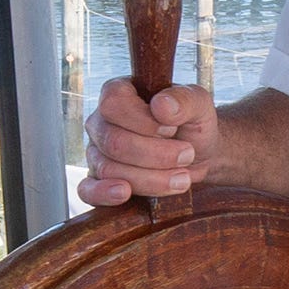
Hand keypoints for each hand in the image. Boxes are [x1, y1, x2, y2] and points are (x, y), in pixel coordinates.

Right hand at [77, 75, 216, 206]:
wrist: (200, 154)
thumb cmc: (193, 123)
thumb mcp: (198, 104)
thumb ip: (184, 99)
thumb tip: (161, 105)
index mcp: (117, 93)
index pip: (113, 104)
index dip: (143, 121)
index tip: (172, 129)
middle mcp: (101, 122)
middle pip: (114, 142)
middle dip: (155, 155)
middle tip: (187, 156)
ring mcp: (97, 152)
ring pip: (109, 169)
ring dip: (150, 179)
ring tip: (182, 178)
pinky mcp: (99, 181)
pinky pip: (88, 190)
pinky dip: (103, 194)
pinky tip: (124, 194)